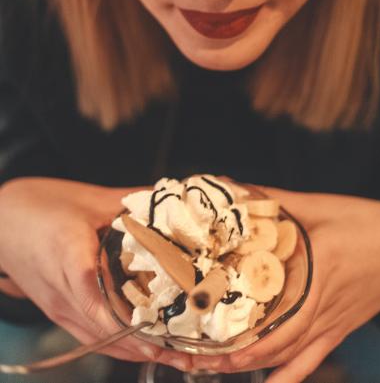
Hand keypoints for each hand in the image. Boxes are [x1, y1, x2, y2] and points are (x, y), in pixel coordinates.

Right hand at [0, 177, 187, 365]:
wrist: (2, 219)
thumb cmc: (41, 204)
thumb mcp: (91, 199)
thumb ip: (132, 202)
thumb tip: (171, 201)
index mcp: (69, 256)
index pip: (96, 298)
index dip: (128, 322)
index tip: (159, 334)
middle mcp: (61, 291)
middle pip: (103, 329)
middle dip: (145, 344)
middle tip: (186, 350)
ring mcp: (58, 306)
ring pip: (98, 340)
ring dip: (136, 350)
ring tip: (176, 355)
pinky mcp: (57, 310)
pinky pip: (90, 335)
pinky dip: (119, 343)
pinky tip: (145, 344)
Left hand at [191, 188, 379, 380]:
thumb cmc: (367, 225)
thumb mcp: (319, 206)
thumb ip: (273, 200)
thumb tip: (232, 187)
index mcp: (313, 270)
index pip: (268, 304)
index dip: (234, 321)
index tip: (200, 325)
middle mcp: (318, 305)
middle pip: (271, 341)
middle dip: (230, 353)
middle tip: (192, 355)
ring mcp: (328, 325)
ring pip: (285, 356)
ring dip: (248, 366)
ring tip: (212, 367)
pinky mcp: (335, 332)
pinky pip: (308, 362)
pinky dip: (286, 377)